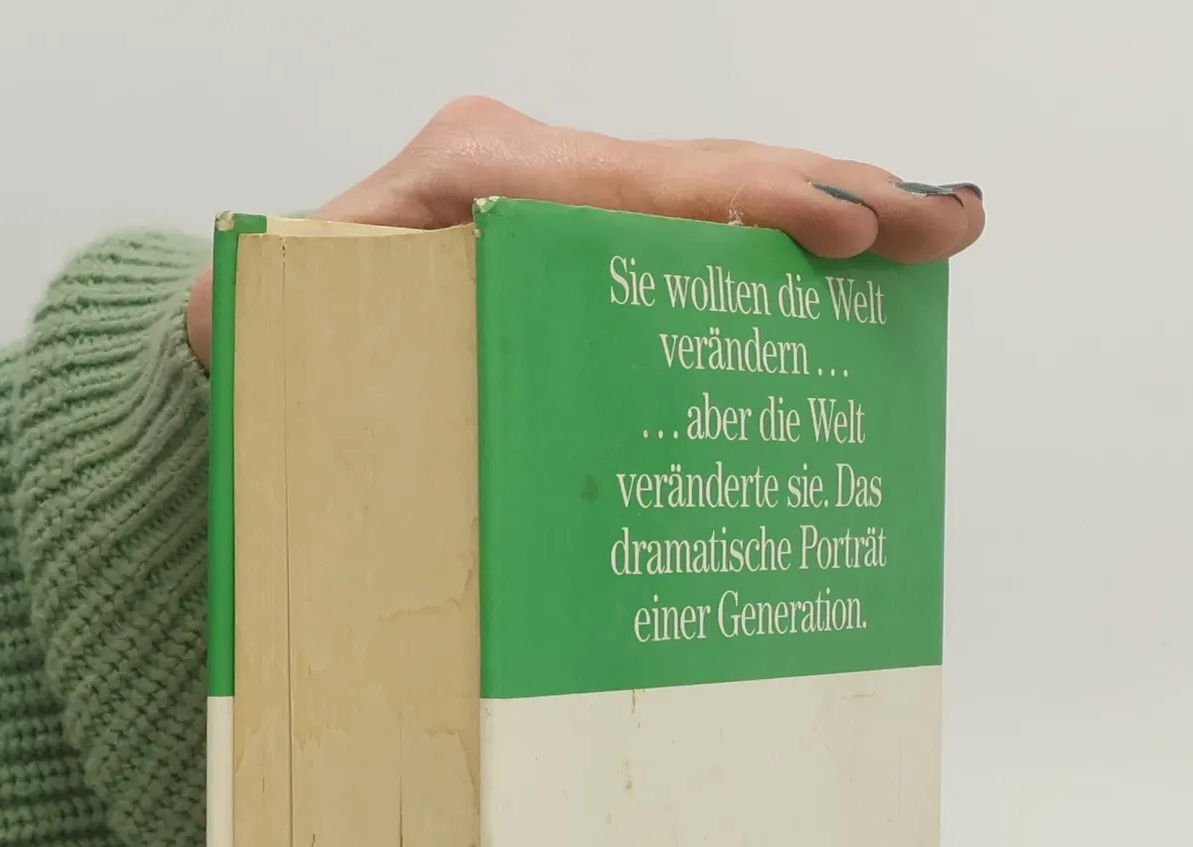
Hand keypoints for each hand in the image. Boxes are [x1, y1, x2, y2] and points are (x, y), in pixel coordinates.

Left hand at [185, 96, 983, 369]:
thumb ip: (376, 306)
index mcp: (477, 172)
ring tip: (943, 222)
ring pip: (717, 194)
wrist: (240, 328)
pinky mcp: (573, 228)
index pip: (642, 185)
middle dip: (838, 192)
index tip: (844, 228)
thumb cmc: (268, 337)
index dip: (751, 207)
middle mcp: (529, 164)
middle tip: (952, 219)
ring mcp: (558, 192)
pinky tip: (860, 258)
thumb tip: (465, 320)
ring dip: (836, 206)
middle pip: (707, 173)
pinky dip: (779, 240)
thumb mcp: (302, 316)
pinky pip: (691, 234)